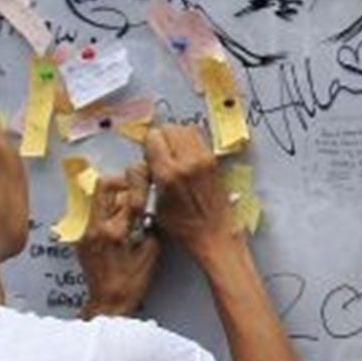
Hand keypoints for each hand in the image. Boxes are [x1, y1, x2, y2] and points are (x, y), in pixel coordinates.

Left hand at [76, 165, 160, 317]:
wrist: (107, 303)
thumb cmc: (131, 282)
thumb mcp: (151, 252)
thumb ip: (150, 226)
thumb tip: (151, 210)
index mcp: (115, 231)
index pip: (128, 194)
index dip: (140, 180)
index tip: (149, 173)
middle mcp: (96, 228)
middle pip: (104, 187)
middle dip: (122, 180)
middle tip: (136, 185)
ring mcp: (86, 233)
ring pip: (100, 200)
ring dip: (117, 198)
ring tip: (132, 208)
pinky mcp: (82, 240)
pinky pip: (96, 216)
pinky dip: (110, 214)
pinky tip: (122, 225)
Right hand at [145, 124, 239, 259]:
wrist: (214, 231)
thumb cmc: (183, 225)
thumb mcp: (154, 204)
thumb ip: (148, 177)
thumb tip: (147, 158)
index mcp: (168, 173)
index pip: (153, 137)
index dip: (148, 145)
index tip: (148, 156)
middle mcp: (187, 162)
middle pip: (168, 128)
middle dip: (160, 138)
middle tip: (159, 155)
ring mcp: (204, 159)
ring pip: (184, 128)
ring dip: (176, 137)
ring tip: (173, 154)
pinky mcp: (214, 160)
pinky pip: (199, 137)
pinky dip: (190, 140)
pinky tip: (186, 156)